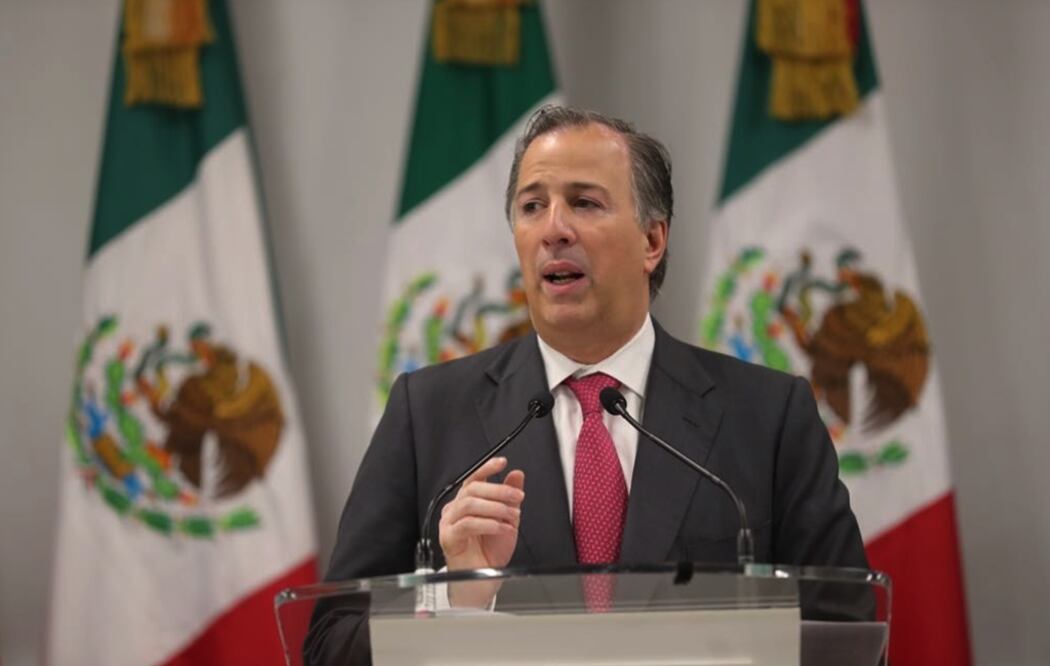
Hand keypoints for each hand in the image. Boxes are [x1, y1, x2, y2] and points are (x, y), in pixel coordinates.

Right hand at [439, 456, 524, 571]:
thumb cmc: (490, 552)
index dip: (486, 468)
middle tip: (518, 496)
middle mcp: (455, 510)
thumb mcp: (507, 519)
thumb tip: (516, 475)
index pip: (474, 479)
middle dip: (499, 491)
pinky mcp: (448, 538)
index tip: (502, 462)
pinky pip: (467, 524)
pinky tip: (500, 528)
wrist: (484, 579)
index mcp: (466, 502)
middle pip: (473, 489)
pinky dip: (487, 524)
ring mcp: (449, 523)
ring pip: (469, 504)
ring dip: (495, 508)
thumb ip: (509, 497)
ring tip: (512, 516)